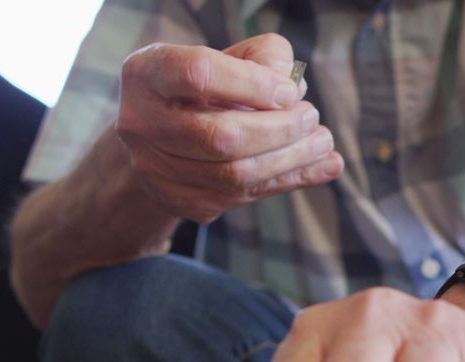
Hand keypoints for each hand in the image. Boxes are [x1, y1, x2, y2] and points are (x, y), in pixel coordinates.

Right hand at [115, 33, 343, 223]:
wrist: (168, 134)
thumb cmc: (210, 85)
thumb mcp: (234, 56)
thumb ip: (267, 59)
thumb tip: (293, 93)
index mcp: (148, 73)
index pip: (199, 74)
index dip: (253, 84)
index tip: (290, 90)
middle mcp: (142, 123)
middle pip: (220, 136)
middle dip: (280, 130)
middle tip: (311, 117)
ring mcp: (155, 169)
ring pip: (233, 175)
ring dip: (291, 160)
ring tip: (322, 142)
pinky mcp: (179, 201)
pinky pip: (242, 198)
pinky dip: (288, 181)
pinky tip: (321, 167)